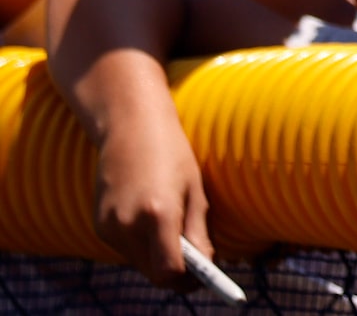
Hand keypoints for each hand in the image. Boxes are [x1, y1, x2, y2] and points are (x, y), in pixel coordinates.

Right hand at [92, 93, 212, 289]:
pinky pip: (126, 250)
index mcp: (158, 214)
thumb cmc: (172, 153)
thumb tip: (206, 265)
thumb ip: (198, 231)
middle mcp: (128, 225)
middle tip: (197, 263)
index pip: (169, 271)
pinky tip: (152, 220)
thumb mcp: (195, 189)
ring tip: (176, 233)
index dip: (189, 280)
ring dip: (159, 259)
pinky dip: (142, 246)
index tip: (205, 277)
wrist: (129, 127)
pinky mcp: (99, 227)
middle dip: (176, 273)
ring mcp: (108, 227)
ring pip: (139, 264)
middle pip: (153, 273)